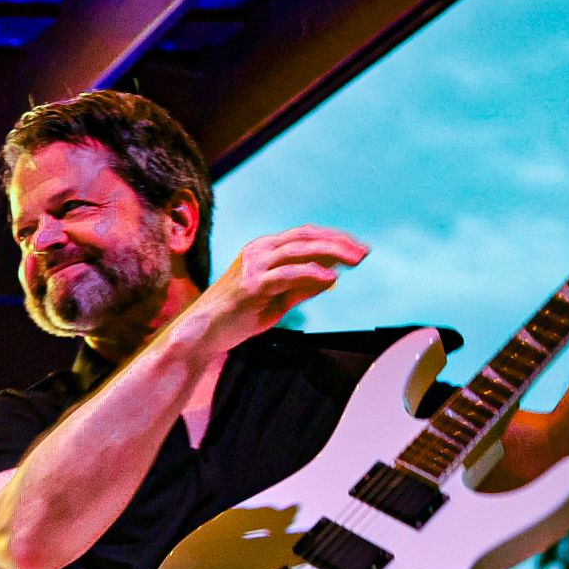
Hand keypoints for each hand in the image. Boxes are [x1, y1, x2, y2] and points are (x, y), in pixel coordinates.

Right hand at [182, 225, 367, 351]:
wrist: (205, 332)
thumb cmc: (238, 315)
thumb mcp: (278, 298)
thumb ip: (302, 286)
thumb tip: (332, 277)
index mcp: (264, 249)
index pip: (305, 236)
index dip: (334, 239)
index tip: (357, 249)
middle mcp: (259, 250)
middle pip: (306, 237)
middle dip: (339, 242)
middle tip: (363, 252)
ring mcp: (254, 266)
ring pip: (300, 249)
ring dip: (331, 252)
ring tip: (354, 260)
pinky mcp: (252, 285)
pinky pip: (287, 274)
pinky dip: (311, 273)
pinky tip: (330, 277)